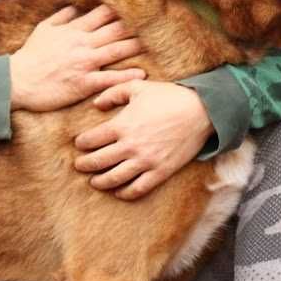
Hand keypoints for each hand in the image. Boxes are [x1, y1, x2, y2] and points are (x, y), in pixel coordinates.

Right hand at [10, 5, 145, 112]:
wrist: (17, 81)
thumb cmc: (30, 56)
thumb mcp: (43, 29)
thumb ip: (61, 17)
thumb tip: (74, 6)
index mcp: (74, 30)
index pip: (103, 14)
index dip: (121, 9)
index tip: (138, 5)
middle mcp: (82, 43)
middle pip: (115, 30)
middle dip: (136, 25)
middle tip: (156, 21)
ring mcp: (84, 63)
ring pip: (116, 50)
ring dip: (136, 46)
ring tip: (155, 43)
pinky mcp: (84, 83)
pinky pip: (109, 78)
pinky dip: (126, 75)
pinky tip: (141, 74)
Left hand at [73, 80, 212, 199]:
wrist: (201, 111)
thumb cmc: (168, 96)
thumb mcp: (137, 87)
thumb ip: (112, 93)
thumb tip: (96, 104)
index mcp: (122, 125)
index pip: (91, 140)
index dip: (82, 144)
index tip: (80, 144)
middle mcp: (131, 146)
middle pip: (98, 162)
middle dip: (84, 165)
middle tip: (79, 165)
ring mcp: (146, 161)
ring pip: (114, 179)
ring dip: (100, 182)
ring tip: (94, 181)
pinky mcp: (160, 171)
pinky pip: (138, 189)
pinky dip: (125, 193)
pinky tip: (118, 191)